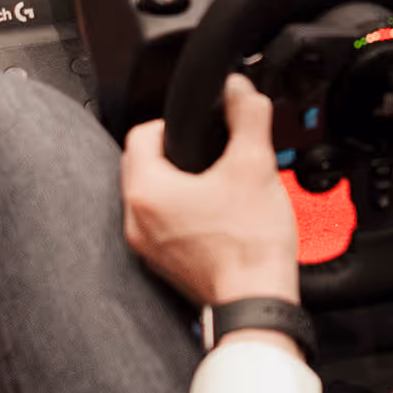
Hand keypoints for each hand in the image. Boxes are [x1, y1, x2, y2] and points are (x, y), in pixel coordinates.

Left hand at [122, 74, 302, 311]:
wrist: (256, 302)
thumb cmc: (250, 246)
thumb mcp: (255, 165)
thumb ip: (247, 116)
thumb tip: (241, 89)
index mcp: (147, 191)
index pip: (141, 134)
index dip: (172, 122)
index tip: (198, 127)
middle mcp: (136, 220)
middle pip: (142, 165)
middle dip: (173, 152)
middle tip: (209, 152)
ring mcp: (146, 246)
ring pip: (151, 196)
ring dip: (176, 183)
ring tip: (213, 183)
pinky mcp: (162, 264)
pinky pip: (161, 225)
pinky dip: (180, 213)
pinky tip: (213, 215)